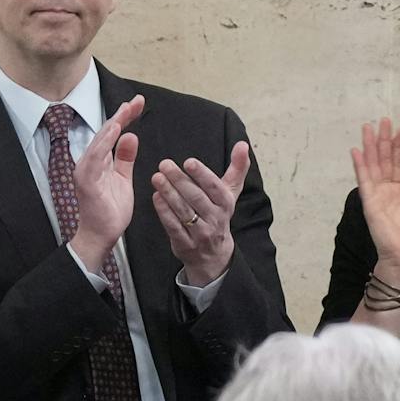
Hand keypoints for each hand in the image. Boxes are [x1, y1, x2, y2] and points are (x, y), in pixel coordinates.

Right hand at [67, 96, 143, 273]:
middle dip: (121, 115)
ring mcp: (86, 171)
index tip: (138, 104)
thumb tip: (131, 136)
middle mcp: (89, 163)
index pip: (113, 134)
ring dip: (112, 125)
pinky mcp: (87, 181)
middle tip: (137, 101)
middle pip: (106, 133)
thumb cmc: (109, 210)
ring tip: (125, 110)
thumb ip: (125, 158)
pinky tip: (114, 131)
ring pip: (99, 142)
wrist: (100, 236)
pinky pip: (94, 158)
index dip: (125, 118)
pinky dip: (103, 143)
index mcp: (98, 161)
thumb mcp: (122, 179)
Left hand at [152, 140, 249, 284]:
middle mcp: (215, 219)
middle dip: (180, 180)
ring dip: (169, 193)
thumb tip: (243, 145)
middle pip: (196, 198)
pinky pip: (173, 226)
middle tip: (165, 164)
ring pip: (184, 211)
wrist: (214, 256)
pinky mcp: (185, 244)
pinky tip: (156, 197)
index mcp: (226, 204)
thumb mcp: (230, 193)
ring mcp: (200, 234)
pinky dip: (164, 211)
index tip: (188, 162)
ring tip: (157, 177)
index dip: (202, 175)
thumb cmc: (218, 216)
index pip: (214, 187)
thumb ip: (237, 168)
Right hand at [350, 119, 399, 281]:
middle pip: (383, 161)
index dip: (398, 147)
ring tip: (369, 127)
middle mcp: (384, 191)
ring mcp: (376, 196)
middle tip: (383, 120)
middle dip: (383, 140)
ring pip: (372, 166)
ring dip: (370, 147)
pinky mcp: (370, 203)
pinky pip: (364, 181)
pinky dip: (360, 166)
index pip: (396, 165)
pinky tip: (357, 151)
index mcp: (397, 193)